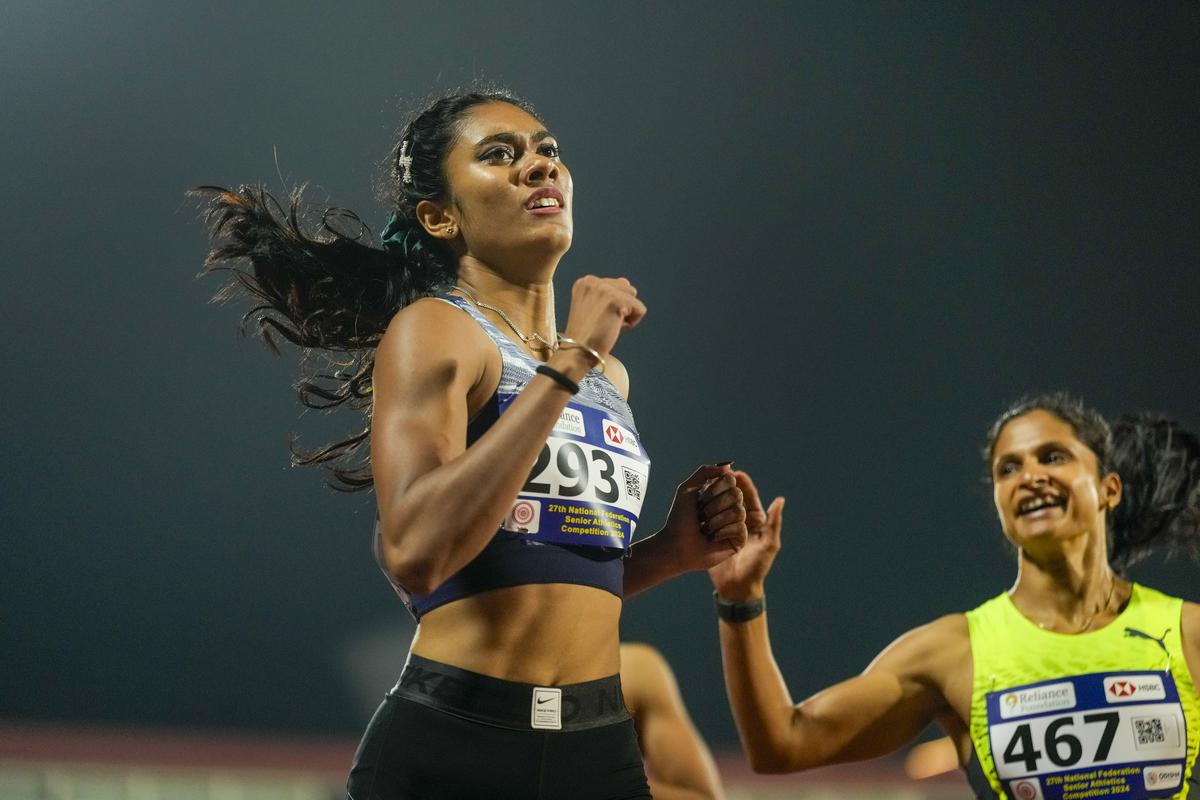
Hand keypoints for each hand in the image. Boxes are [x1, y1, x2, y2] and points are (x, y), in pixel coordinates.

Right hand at [561, 276, 646, 362]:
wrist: (577, 352)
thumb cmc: (585, 336)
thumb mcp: (593, 307)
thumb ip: (609, 292)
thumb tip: (626, 282)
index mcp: (585, 282)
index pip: (616, 286)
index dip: (612, 306)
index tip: (596, 318)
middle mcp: (592, 281)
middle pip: (627, 290)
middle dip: (621, 308)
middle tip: (602, 323)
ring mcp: (603, 289)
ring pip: (634, 299)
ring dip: (626, 316)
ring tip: (607, 325)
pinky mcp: (616, 300)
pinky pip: (640, 310)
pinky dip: (631, 324)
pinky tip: (613, 329)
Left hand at [657, 463, 748, 573]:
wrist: (675, 545)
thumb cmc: (679, 519)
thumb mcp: (687, 489)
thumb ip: (705, 472)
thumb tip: (728, 466)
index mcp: (721, 494)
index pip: (731, 480)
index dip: (714, 489)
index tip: (700, 499)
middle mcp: (731, 507)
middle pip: (737, 494)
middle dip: (714, 505)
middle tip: (702, 516)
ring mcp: (736, 524)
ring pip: (739, 511)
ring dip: (716, 520)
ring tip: (706, 528)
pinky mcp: (738, 540)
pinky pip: (740, 528)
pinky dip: (722, 532)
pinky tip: (713, 538)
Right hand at [708, 470, 783, 601]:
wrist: (738, 587)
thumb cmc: (757, 567)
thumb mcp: (768, 545)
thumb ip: (773, 523)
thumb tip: (780, 500)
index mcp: (756, 522)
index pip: (750, 497)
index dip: (744, 484)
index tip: (736, 473)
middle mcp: (742, 522)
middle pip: (735, 498)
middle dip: (728, 485)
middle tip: (720, 474)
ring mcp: (727, 527)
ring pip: (722, 505)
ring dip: (716, 493)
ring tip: (709, 482)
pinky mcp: (715, 535)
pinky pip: (711, 517)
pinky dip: (707, 507)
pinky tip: (700, 498)